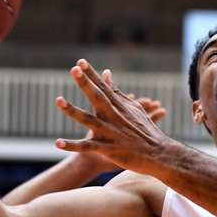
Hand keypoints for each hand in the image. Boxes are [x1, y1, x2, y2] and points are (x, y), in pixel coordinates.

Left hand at [54, 60, 172, 174]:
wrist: (159, 154)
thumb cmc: (146, 131)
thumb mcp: (133, 108)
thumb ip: (117, 92)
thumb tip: (106, 74)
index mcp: (120, 106)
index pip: (104, 87)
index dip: (92, 75)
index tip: (80, 62)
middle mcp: (114, 117)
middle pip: (97, 98)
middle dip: (86, 83)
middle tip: (73, 70)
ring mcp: (111, 133)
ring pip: (89, 120)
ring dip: (73, 111)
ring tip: (59, 100)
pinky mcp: (109, 149)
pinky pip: (87, 147)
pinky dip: (72, 145)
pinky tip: (57, 143)